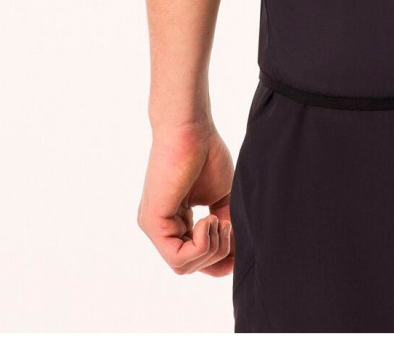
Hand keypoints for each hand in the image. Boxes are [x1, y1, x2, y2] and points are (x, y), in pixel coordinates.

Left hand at [138, 121, 235, 276]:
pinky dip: (202, 245)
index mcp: (176, 221)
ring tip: (218, 218)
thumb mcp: (221, 196)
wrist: (191, 127)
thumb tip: (236, 254)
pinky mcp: (153, 222)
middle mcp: (162, 227)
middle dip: (218, 253)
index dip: (219, 261)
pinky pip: (178, 257)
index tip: (239, 248)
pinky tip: (209, 219)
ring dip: (211, 248)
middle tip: (227, 224)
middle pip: (190, 266)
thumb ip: (224, 225)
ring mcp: (154, 227)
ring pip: (184, 266)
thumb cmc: (205, 152)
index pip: (194, 258)